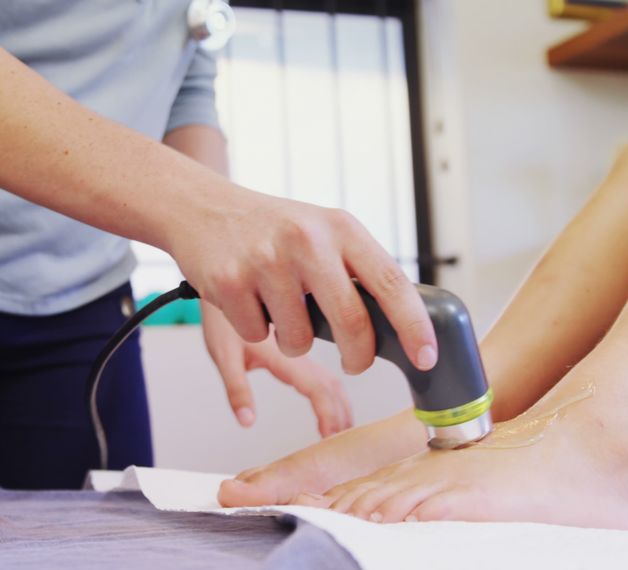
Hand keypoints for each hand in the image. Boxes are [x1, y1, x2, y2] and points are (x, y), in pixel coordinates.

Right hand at [169, 190, 437, 374]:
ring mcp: (265, 261)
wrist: (201, 207)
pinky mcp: (228, 282)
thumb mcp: (322, 232)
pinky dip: (253, 328)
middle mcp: (306, 240)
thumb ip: (355, 269)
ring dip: (292, 338)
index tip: (426, 356)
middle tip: (356, 362)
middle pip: (351, 321)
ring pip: (300, 340)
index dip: (414, 325)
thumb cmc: (272, 229)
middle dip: (358, 355)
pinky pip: (257, 335)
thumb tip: (401, 325)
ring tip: (278, 305)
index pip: (391, 282)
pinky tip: (245, 297)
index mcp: (340, 228)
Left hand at [201, 301, 352, 437]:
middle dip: (341, 416)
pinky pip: (324, 374)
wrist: (226, 287)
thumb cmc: (221, 319)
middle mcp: (297, 353)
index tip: (330, 436)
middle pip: (332, 387)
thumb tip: (246, 419)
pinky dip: (334, 394)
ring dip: (341, 406)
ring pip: (332, 381)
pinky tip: (333, 406)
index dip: (327, 413)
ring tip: (344, 432)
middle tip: (343, 444)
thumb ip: (236, 388)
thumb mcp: (224, 355)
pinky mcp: (298, 352)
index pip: (316, 387)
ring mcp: (300, 352)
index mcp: (283, 355)